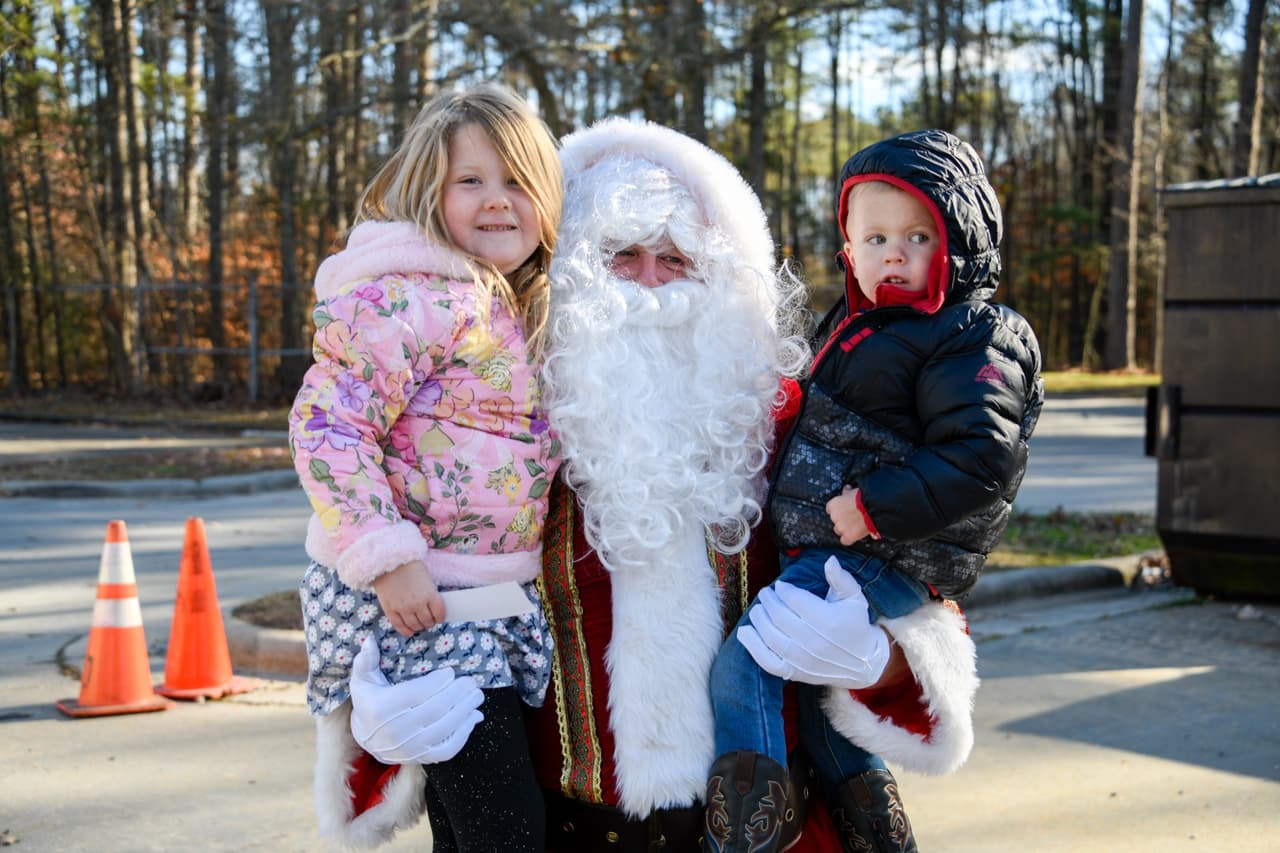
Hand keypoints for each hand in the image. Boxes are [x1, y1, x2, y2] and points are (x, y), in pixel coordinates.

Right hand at [349, 635, 483, 764]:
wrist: (367, 739)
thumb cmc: (369, 702)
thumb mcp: (363, 680)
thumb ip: (366, 660)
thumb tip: (370, 639)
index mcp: (380, 709)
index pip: (415, 695)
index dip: (437, 683)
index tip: (451, 672)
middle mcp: (395, 731)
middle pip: (434, 711)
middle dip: (457, 694)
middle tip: (471, 682)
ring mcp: (409, 749)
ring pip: (444, 730)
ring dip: (465, 711)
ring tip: (477, 696)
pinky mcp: (421, 758)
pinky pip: (447, 749)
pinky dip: (464, 734)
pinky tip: (473, 717)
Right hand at [373, 559, 445, 636]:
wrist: (388, 560)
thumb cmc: (409, 566)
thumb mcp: (426, 578)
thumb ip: (430, 594)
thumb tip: (433, 607)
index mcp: (430, 594)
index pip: (439, 613)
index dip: (440, 618)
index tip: (439, 618)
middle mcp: (418, 604)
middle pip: (427, 621)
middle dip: (430, 622)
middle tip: (429, 621)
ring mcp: (403, 608)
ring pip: (415, 625)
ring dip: (419, 626)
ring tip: (419, 624)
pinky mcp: (390, 609)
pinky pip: (399, 625)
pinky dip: (405, 631)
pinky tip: (409, 631)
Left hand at [737, 556, 889, 689]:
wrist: (863, 662)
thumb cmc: (855, 624)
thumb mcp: (854, 598)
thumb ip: (840, 578)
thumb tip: (829, 560)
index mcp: (829, 620)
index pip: (795, 600)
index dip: (783, 590)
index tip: (780, 586)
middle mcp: (814, 641)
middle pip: (779, 616)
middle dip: (768, 601)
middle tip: (765, 593)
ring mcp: (802, 659)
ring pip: (770, 636)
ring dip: (758, 619)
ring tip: (757, 609)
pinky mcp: (795, 673)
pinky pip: (767, 661)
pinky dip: (752, 646)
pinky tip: (746, 632)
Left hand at [826, 486, 870, 545]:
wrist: (873, 507)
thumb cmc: (864, 498)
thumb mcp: (853, 491)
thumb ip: (847, 492)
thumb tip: (846, 489)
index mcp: (833, 505)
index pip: (830, 509)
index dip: (838, 510)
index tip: (844, 510)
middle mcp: (834, 516)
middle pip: (835, 520)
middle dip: (842, 519)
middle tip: (852, 517)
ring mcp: (841, 527)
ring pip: (838, 531)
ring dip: (845, 529)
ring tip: (855, 526)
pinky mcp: (848, 536)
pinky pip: (844, 541)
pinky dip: (849, 539)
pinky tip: (854, 536)